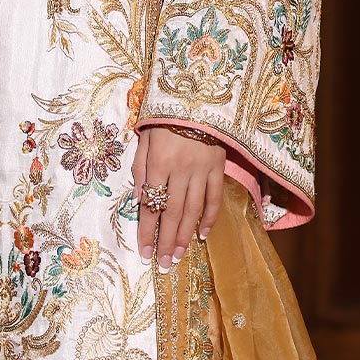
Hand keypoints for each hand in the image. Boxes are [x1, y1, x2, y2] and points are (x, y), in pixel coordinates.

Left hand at [133, 125, 225, 267]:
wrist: (200, 95)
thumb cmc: (166, 116)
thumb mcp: (145, 137)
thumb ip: (140, 167)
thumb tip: (139, 199)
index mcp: (159, 163)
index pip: (151, 205)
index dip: (146, 232)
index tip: (144, 253)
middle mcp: (181, 171)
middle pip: (172, 213)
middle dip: (166, 241)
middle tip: (163, 264)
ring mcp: (202, 171)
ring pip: (193, 210)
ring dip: (185, 236)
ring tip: (178, 256)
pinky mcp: (219, 168)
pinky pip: (214, 198)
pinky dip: (209, 218)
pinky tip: (201, 235)